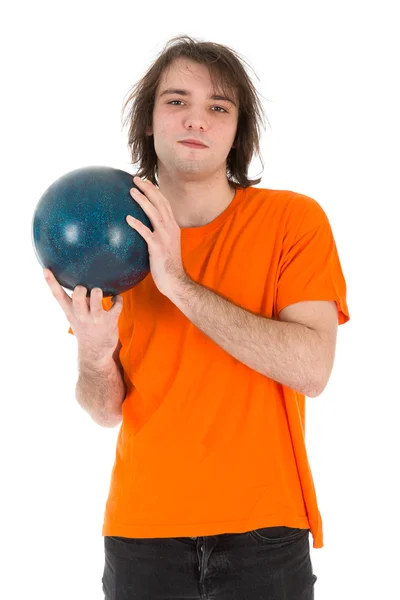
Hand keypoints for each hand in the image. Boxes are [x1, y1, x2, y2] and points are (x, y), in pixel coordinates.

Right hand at [43, 269, 122, 361]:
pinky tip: (116, 298)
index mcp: (70, 311)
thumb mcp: (74, 316)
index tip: (46, 270)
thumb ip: (75, 300)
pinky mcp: (110, 321)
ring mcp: (96, 319)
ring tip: (98, 291)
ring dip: (97, 294)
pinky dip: (118, 299)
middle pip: (77, 299)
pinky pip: (116, 306)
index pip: (58, 296)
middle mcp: (81, 315)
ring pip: (96, 302)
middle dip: (80, 291)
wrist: (95, 352)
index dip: (51, 282)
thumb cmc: (85, 328)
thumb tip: (79, 279)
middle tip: (82, 288)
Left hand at [126, 176, 188, 297]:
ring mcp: (165, 237)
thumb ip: (156, 234)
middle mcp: (171, 228)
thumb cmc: (166, 266)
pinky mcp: (158, 248)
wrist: (175, 282)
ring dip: (143, 201)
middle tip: (136, 179)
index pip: (164, 203)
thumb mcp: (164, 246)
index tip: (145, 181)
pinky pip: (146, 233)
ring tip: (131, 191)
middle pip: (160, 203)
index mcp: (172, 226)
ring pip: (154, 213)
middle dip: (149, 189)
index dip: (155, 191)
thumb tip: (141, 229)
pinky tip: (127, 218)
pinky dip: (137, 224)